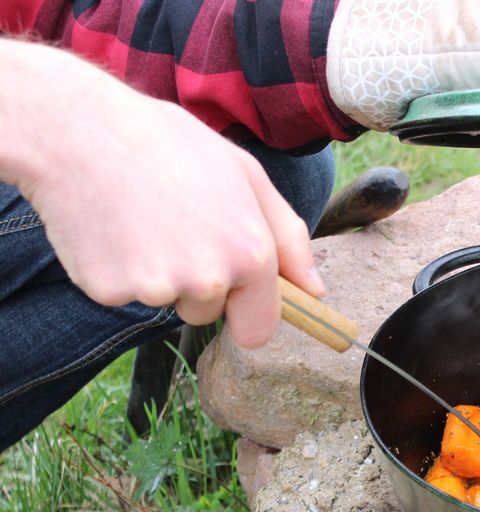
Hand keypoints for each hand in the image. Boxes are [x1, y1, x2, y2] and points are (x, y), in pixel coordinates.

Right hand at [0, 41, 324, 348]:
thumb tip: (315, 291)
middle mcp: (208, 278)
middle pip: (208, 314)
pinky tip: (110, 225)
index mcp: (250, 254)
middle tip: (174, 224)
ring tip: (142, 218)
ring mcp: (157, 287)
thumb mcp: (246, 176)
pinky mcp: (109, 289)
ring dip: (157, 273)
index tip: (232, 298)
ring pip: (166, 302)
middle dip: (196, 283)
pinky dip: (116, 268)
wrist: (78, 129)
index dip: (244, 313)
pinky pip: (123, 294)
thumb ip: (288, 238)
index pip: (259, 328)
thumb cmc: (169, 146)